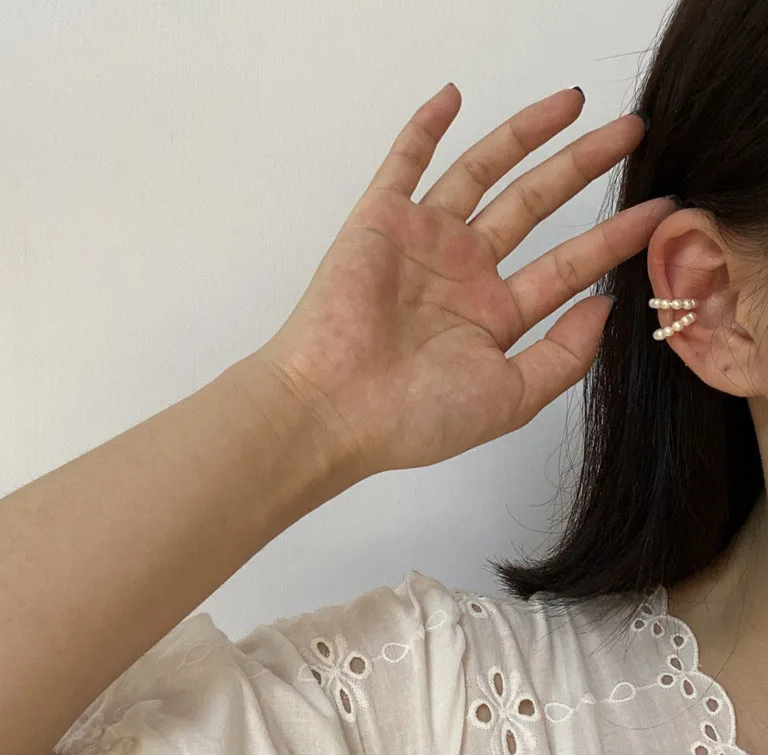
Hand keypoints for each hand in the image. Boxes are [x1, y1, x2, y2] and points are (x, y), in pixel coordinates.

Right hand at [255, 84, 675, 477]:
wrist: (336, 408)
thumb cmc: (415, 416)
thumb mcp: (511, 397)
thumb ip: (564, 355)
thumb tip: (604, 306)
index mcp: (493, 315)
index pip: (567, 265)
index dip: (615, 238)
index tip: (660, 212)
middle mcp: (462, 273)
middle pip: (534, 205)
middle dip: (583, 167)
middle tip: (633, 132)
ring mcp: (423, 242)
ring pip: (482, 172)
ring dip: (524, 134)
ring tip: (572, 102)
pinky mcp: (380, 221)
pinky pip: (404, 163)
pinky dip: (424, 129)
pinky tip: (452, 97)